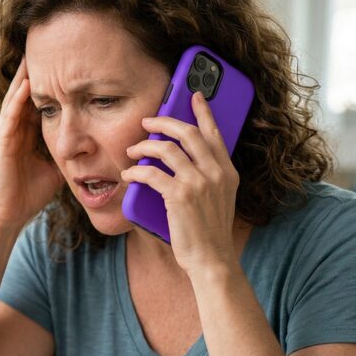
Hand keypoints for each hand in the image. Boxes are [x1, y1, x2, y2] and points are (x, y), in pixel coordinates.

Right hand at [0, 58, 63, 232]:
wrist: (8, 216)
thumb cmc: (28, 195)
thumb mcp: (56, 169)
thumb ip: (68, 154)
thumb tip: (92, 148)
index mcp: (27, 135)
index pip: (38, 102)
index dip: (49, 83)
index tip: (61, 64)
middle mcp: (15, 130)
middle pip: (25, 94)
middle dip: (34, 72)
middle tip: (45, 47)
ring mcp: (6, 135)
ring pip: (15, 99)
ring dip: (23, 78)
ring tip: (32, 55)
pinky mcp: (1, 144)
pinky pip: (10, 117)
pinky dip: (18, 100)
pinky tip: (26, 84)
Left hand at [120, 91, 239, 276]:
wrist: (211, 259)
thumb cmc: (208, 232)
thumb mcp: (218, 199)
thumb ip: (207, 177)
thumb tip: (181, 158)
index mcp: (228, 171)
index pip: (215, 133)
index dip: (203, 112)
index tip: (194, 96)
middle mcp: (216, 173)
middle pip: (188, 133)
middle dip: (163, 122)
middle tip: (146, 122)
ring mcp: (199, 183)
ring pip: (166, 149)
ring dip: (144, 146)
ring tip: (132, 151)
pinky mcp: (180, 196)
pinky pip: (151, 173)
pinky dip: (135, 171)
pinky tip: (128, 174)